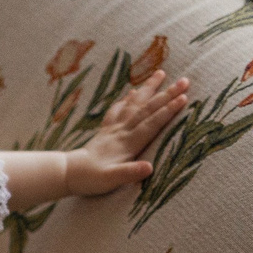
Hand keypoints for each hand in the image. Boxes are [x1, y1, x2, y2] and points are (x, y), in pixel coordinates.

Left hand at [66, 71, 189, 195]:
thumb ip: (130, 173)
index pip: (151, 123)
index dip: (168, 110)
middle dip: (167, 94)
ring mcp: (113, 129)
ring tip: (161, 73)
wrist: (67, 174)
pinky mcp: (106, 131)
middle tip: (185, 80)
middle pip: (147, 109)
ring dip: (148, 89)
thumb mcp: (111, 180)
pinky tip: (131, 92)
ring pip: (134, 104)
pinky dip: (126, 100)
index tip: (184, 97)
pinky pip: (117, 110)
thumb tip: (149, 168)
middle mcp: (121, 131)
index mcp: (127, 143)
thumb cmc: (91, 180)